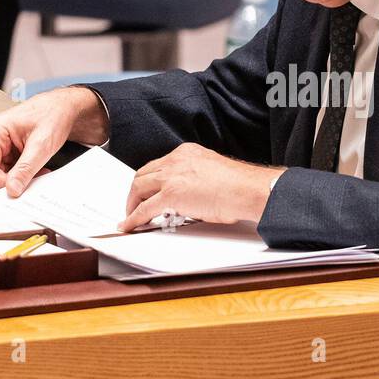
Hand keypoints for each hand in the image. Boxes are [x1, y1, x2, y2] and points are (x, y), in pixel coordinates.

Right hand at [0, 87, 108, 196]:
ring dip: (19, 177)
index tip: (18, 188)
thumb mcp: (41, 145)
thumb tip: (12, 188)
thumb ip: (25, 169)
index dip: (0, 182)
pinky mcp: (6, 150)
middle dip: (12, 180)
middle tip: (34, 178)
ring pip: (0, 173)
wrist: (62, 107)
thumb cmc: (52, 115)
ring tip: (38, 170)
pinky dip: (22, 173)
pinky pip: (8, 169)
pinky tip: (35, 168)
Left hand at [119, 143, 284, 231]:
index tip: (147, 190)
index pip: (158, 165)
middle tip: (134, 204)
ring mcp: (171, 176)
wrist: (247, 190)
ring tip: (132, 216)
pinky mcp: (170, 195)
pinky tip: (131, 225)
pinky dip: (134, 218)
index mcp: (186, 152)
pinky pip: (144, 208)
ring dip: (132, 203)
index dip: (149, 180)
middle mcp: (176, 160)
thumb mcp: (211, 172)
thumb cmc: (239, 185)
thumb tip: (187, 197)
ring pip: (138, 188)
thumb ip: (194, 179)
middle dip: (135, 191)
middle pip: (143, 174)